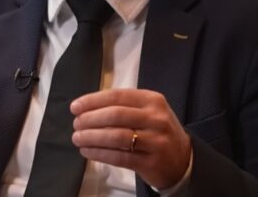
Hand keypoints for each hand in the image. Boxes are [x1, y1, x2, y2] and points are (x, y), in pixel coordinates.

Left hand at [70, 89, 190, 189]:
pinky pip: (120, 157)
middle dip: (90, 119)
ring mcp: (156, 140)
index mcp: (152, 100)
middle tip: (76, 124)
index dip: (92, 101)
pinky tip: (87, 152)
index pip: (117, 96)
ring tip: (77, 138)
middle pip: (115, 115)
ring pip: (116, 136)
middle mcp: (156, 118)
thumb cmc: (156, 131)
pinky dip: (100, 154)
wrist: (182, 159)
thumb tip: (85, 108)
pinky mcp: (151, 162)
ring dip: (92, 137)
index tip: (75, 107)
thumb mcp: (147, 111)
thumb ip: (122, 106)